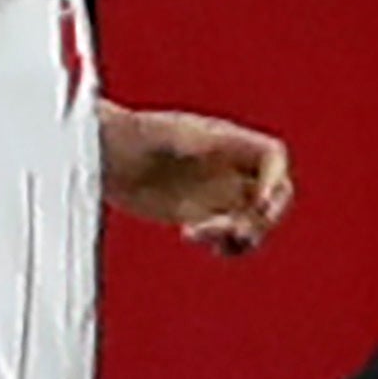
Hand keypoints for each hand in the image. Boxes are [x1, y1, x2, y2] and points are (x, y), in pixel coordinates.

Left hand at [103, 106, 293, 252]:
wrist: (101, 153)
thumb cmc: (130, 135)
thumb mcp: (162, 135)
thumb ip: (188, 140)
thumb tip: (208, 143)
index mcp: (226, 141)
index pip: (272, 157)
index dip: (276, 181)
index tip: (260, 204)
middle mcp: (227, 167)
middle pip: (274, 193)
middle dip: (265, 217)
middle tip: (237, 232)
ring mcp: (214, 191)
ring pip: (253, 219)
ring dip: (243, 235)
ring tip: (206, 237)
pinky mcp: (197, 213)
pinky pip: (227, 234)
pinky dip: (224, 244)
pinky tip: (195, 240)